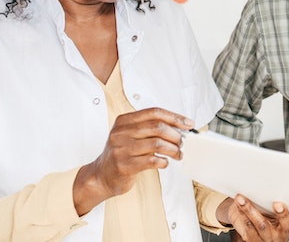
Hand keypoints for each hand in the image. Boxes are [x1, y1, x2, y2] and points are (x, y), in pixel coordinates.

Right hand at [73, 107, 192, 214]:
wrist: (101, 176)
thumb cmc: (121, 154)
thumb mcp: (130, 135)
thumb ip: (150, 128)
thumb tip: (179, 127)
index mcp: (124, 121)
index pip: (154, 112)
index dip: (174, 117)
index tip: (188, 124)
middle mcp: (121, 133)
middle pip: (157, 127)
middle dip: (175, 134)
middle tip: (182, 142)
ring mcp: (121, 149)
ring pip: (157, 144)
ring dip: (173, 150)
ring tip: (177, 154)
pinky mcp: (124, 166)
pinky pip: (152, 161)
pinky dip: (163, 161)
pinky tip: (165, 163)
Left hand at [224, 194, 288, 241]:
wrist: (259, 241)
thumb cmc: (273, 222)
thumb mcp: (283, 217)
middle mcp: (281, 234)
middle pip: (284, 224)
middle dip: (282, 214)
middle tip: (278, 203)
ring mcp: (266, 238)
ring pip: (260, 224)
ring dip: (250, 209)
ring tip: (242, 197)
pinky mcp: (251, 240)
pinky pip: (246, 228)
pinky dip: (240, 214)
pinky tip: (237, 203)